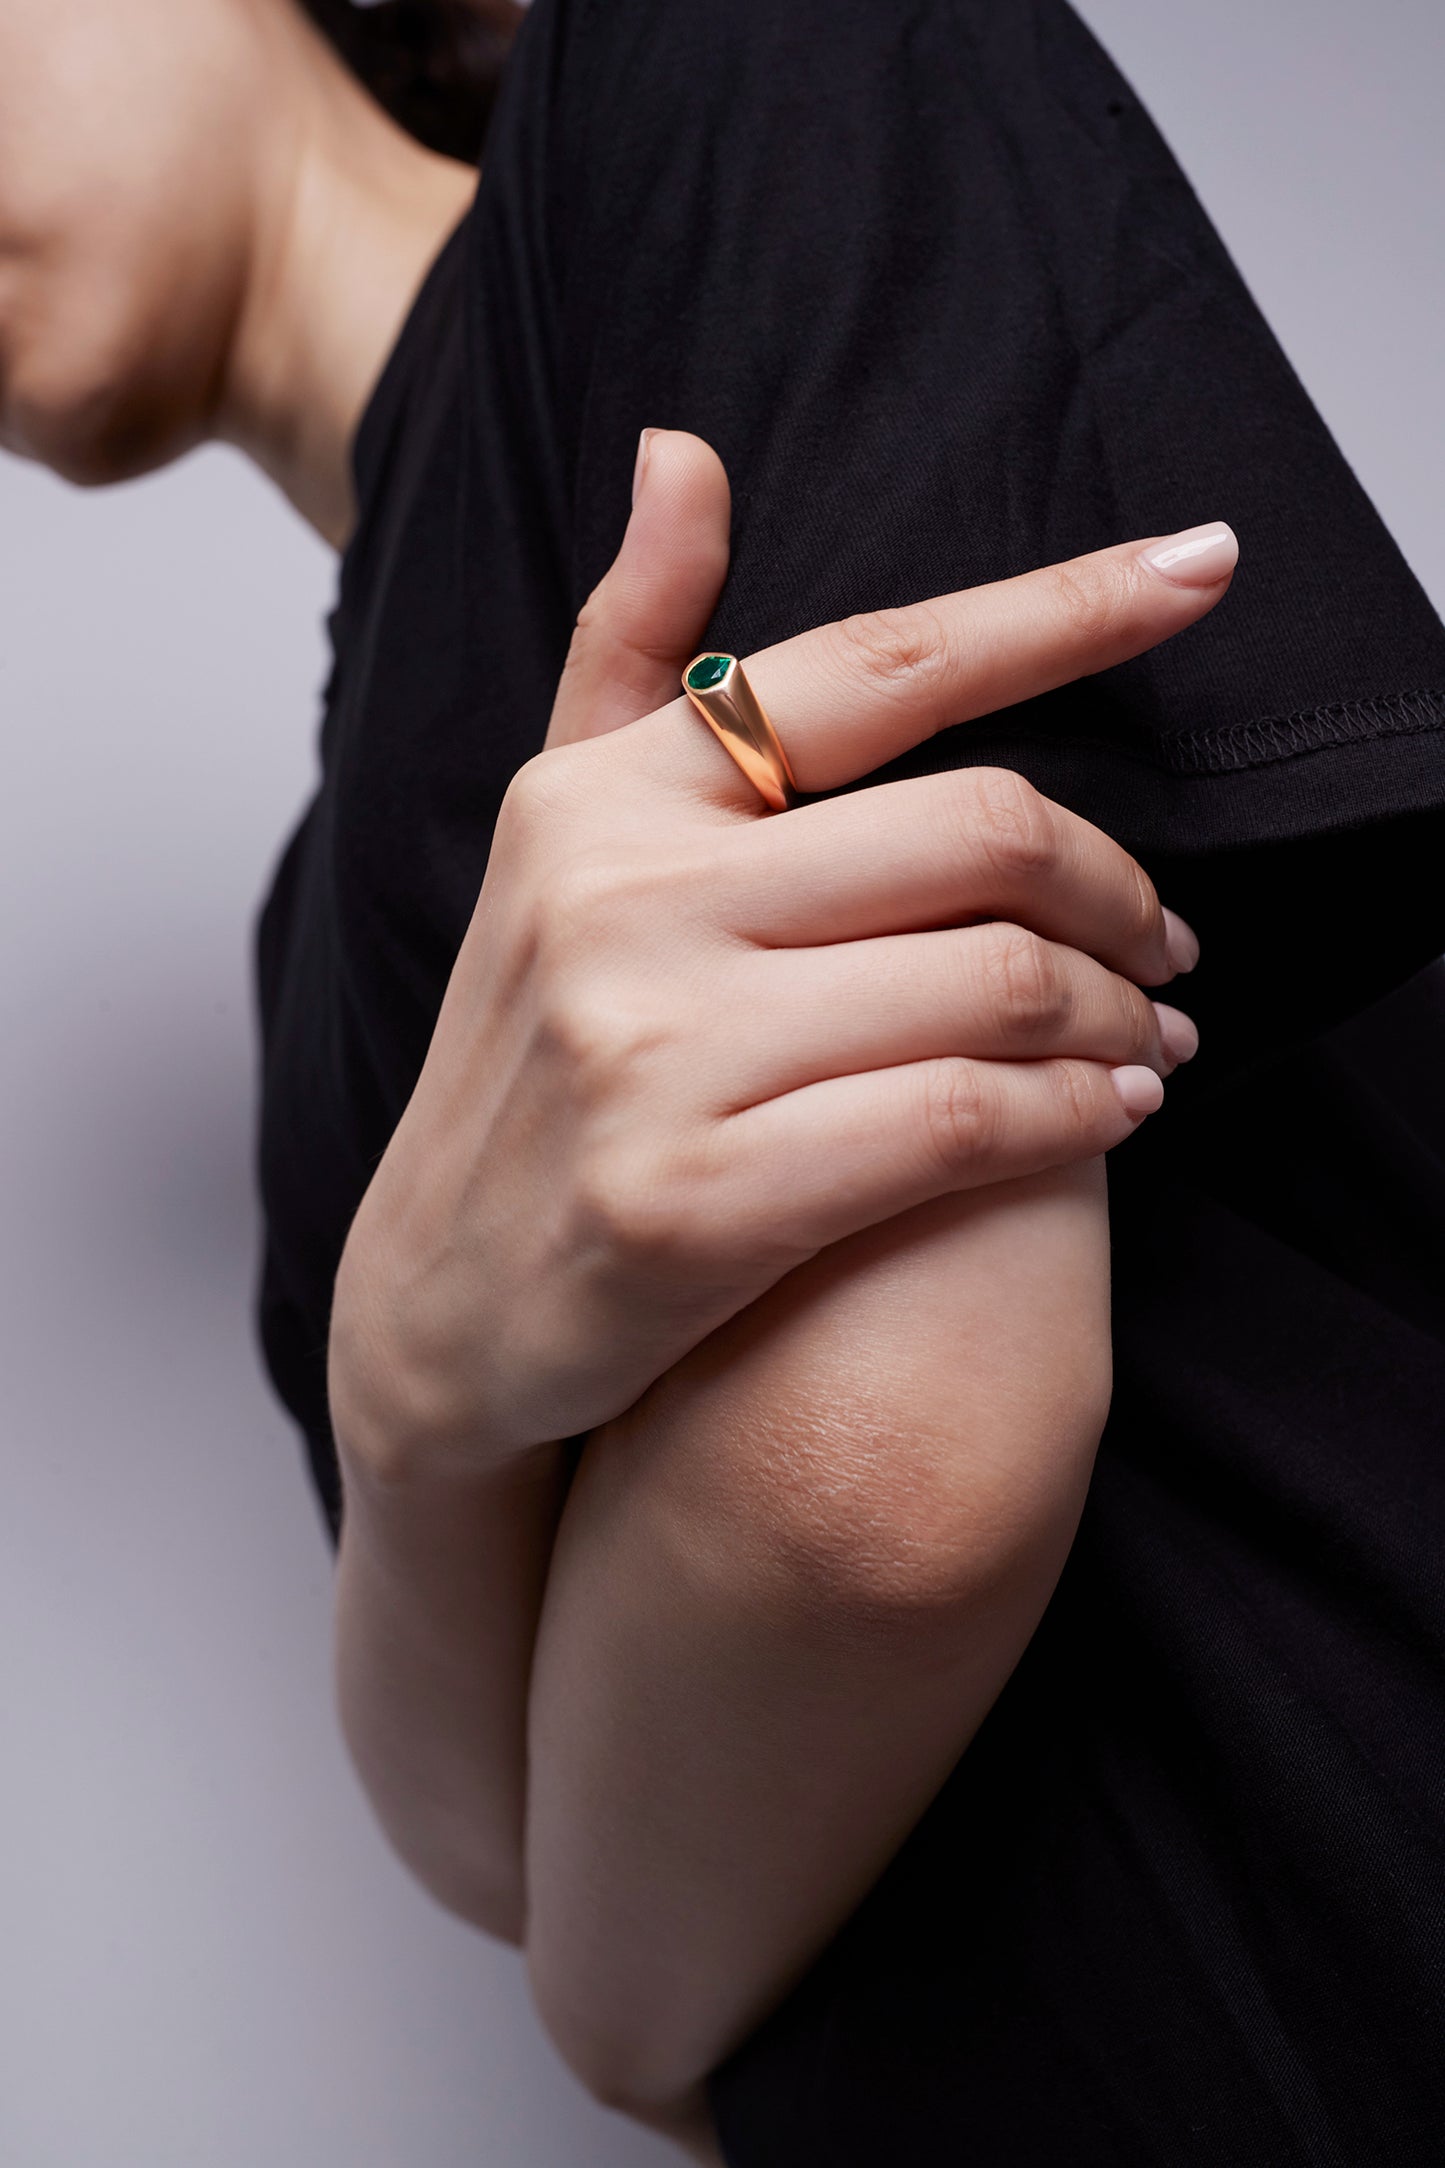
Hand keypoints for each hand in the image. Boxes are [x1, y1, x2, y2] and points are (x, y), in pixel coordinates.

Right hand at [328, 433, 1228, 1480]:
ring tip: (1150, 1033)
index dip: (1062, 610)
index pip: (874, 665)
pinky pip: (959, 1125)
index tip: (1203, 563)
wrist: (440, 1299)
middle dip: (1120, 889)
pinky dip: (1076, 1116)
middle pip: (981, 832)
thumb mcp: (556, 838)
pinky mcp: (691, 1205)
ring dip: (1118, 1014)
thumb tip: (680, 450)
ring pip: (992, 985)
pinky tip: (1111, 1114)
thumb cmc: (533, 1058)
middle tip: (1163, 940)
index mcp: (602, 794)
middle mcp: (618, 900)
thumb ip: (634, 652)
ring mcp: (648, 1055)